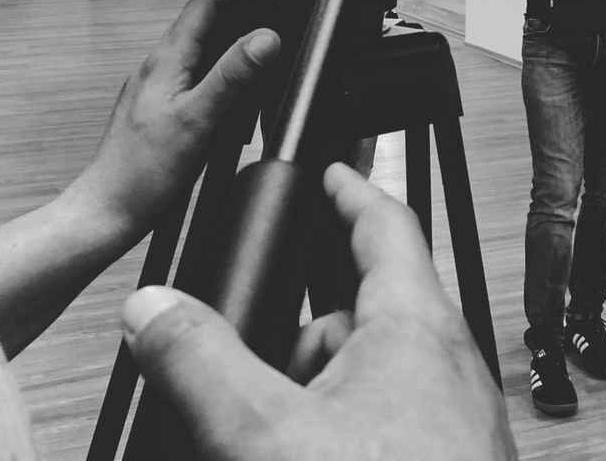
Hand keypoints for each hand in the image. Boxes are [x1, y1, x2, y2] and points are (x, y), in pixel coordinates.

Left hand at [63, 0, 281, 245]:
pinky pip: (190, 80)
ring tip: (256, 53)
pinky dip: (216, 77)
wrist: (107, 211)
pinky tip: (230, 98)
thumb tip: (265, 39)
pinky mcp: (155, 112)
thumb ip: (233, 76)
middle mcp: (156, 70)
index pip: (203, 7)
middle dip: (236, 14)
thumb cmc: (142, 173)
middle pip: (200, 26)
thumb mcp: (199, 120)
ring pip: (196, 54)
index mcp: (165, 62)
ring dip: (226, 47)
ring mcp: (153, 91)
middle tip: (269, 12)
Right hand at [125, 164, 516, 460]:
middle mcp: (446, 367)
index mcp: (416, 328)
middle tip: (249, 360)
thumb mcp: (267, 435)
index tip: (327, 173)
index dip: (349, 190)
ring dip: (315, 392)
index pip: (386, 223)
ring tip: (267, 433)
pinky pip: (386, 425)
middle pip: (366, 311)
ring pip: (372, 377)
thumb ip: (202, 363)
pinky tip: (301, 459)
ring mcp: (452, 424)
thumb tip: (153, 310)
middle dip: (302, 328)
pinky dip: (339, 433)